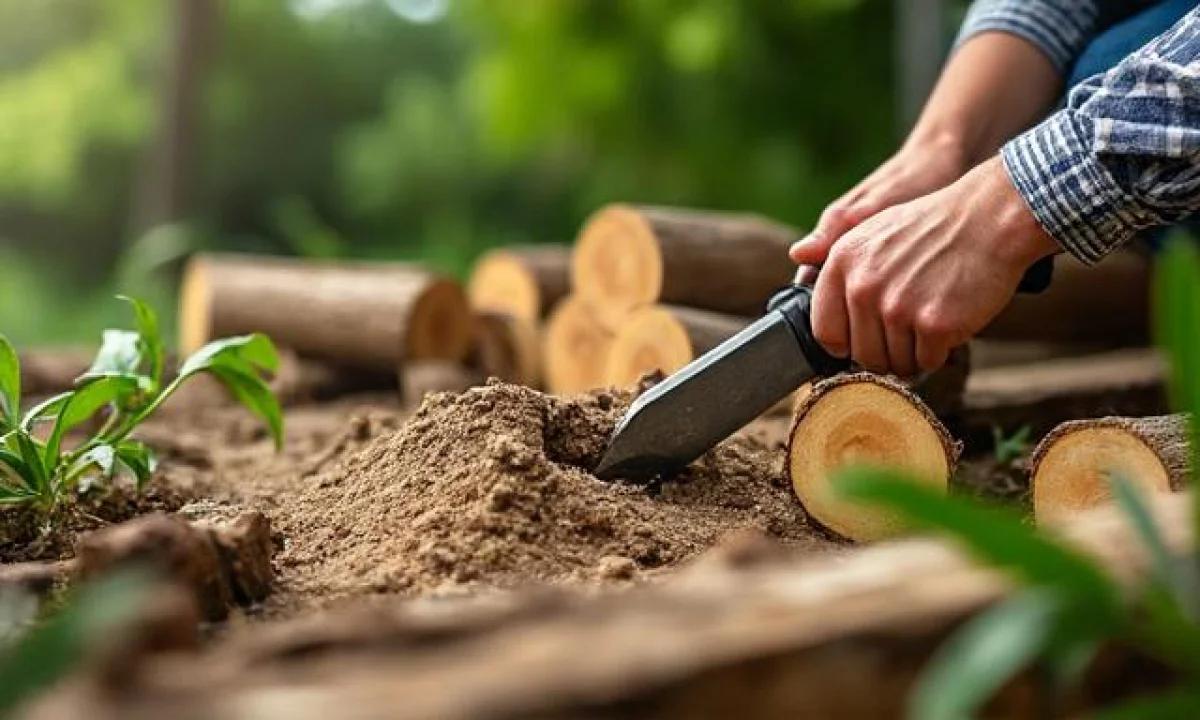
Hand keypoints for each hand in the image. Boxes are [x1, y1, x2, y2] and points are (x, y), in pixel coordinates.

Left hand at [790, 156, 1059, 376]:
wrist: (991, 217)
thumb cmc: (935, 228)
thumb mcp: (874, 230)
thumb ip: (841, 261)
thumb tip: (798, 256)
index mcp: (842, 263)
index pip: (825, 331)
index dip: (848, 343)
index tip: (867, 339)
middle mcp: (863, 287)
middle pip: (862, 355)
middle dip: (886, 352)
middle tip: (911, 330)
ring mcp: (897, 307)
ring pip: (894, 363)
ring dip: (914, 353)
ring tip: (931, 320)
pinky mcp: (933, 325)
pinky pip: (927, 363)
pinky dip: (940, 352)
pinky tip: (950, 323)